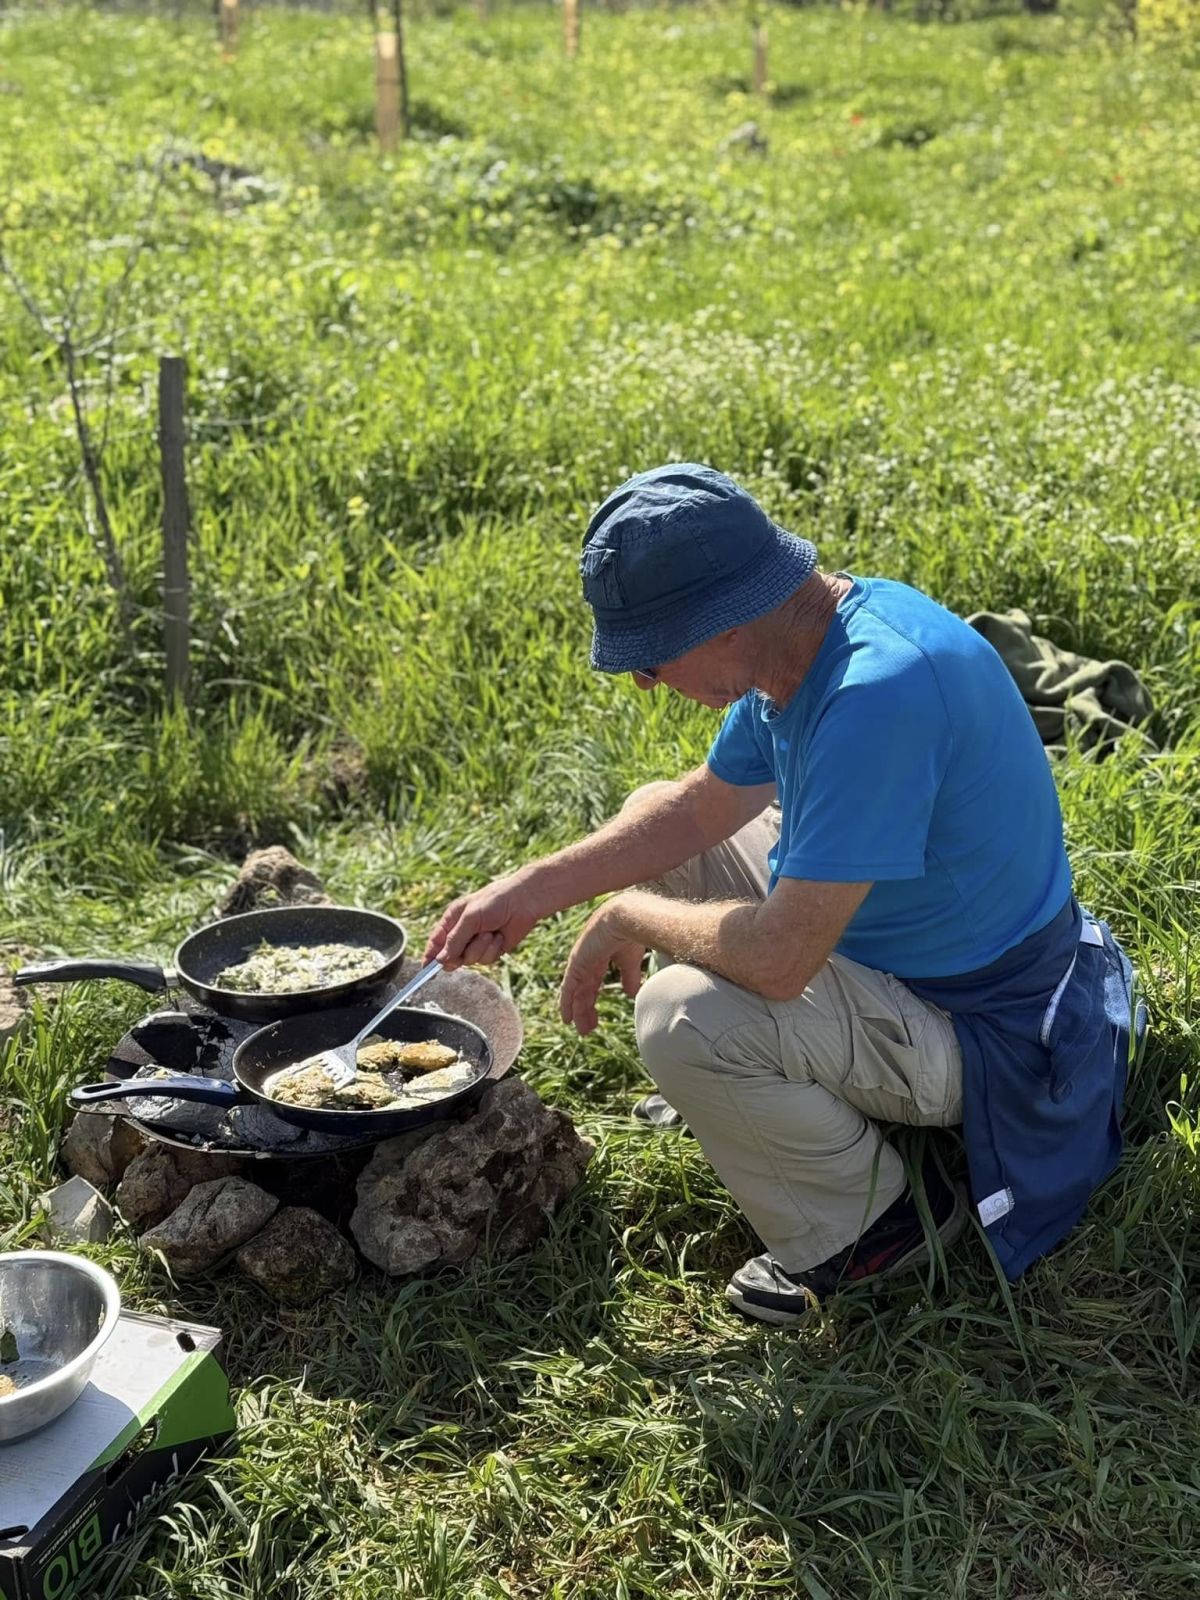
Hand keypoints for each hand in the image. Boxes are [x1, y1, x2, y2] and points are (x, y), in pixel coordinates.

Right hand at [424, 873, 542, 969]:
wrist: (524, 902)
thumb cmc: (495, 902)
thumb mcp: (471, 918)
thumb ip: (455, 940)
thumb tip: (440, 960)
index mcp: (452, 920)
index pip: (436, 942)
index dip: (430, 956)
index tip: (426, 970)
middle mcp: (462, 933)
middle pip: (451, 956)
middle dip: (459, 954)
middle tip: (466, 947)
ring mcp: (477, 943)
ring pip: (470, 960)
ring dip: (480, 948)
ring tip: (490, 933)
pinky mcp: (491, 950)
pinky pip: (486, 960)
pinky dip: (493, 950)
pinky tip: (499, 936)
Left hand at [559, 900, 646, 1035]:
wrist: (626, 918)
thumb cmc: (631, 933)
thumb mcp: (630, 960)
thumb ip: (628, 977)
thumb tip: (631, 994)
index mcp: (599, 957)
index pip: (592, 984)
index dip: (592, 1001)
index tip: (594, 1017)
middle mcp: (586, 961)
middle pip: (583, 991)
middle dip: (585, 1010)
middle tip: (587, 1029)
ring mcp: (580, 962)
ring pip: (575, 993)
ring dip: (578, 1012)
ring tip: (582, 1030)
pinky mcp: (576, 963)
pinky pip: (568, 988)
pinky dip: (566, 1004)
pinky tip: (567, 1018)